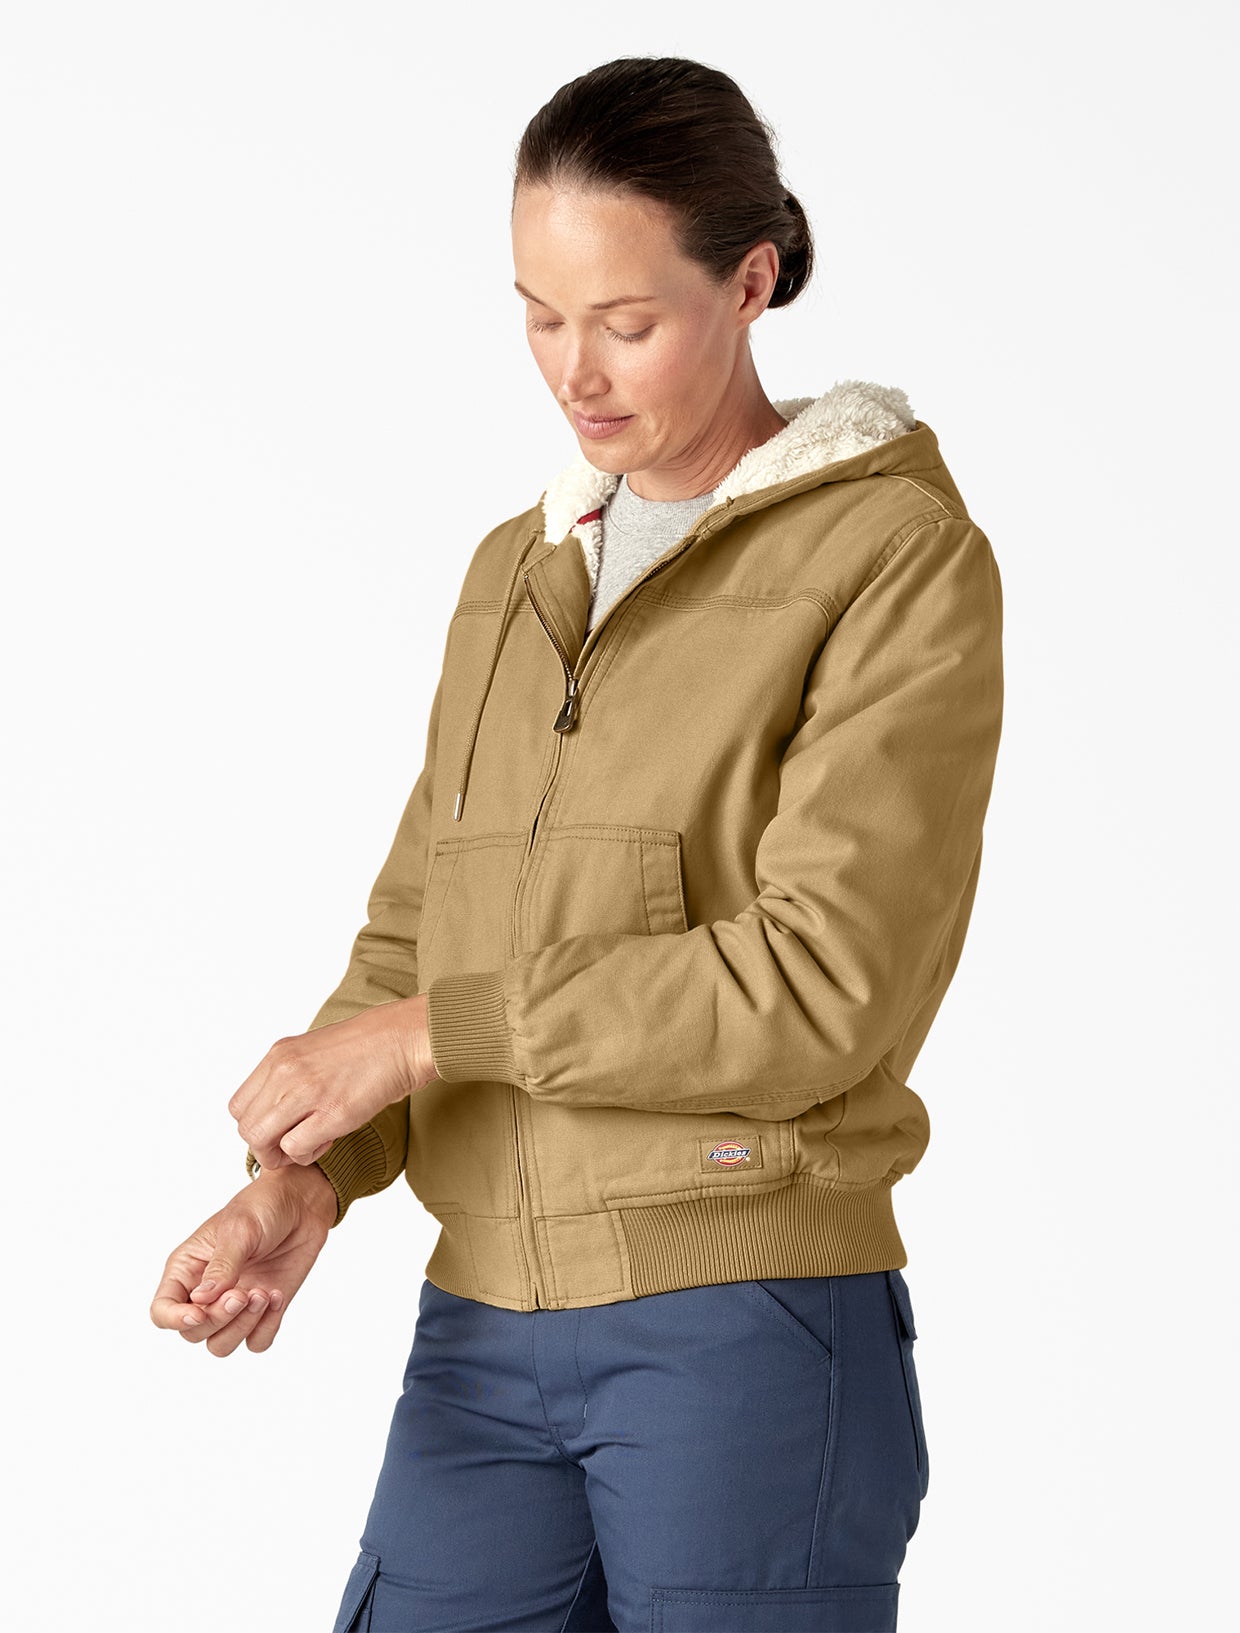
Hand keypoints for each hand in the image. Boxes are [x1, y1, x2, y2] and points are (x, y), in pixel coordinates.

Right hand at [149, 1163, 337, 1357]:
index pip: (162, 1310)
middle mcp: (206, 1292)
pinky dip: (267, 1328)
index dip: (175, 1319)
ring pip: (221, 1344)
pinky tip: (277, 1296)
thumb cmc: (263, 1207)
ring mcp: (233, 1305)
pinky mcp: (262, 1311)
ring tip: (263, 1294)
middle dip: (218, 1319)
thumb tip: (200, 1300)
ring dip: (242, 1327)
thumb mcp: (239, 1229)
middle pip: (193, 1332)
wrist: (302, 1205)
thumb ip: (221, 1266)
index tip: (199, 1313)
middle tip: (243, 1294)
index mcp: (187, 1268)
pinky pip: (256, 1342)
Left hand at [228, 992, 436, 1171]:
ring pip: (261, 1140)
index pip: (240, 1105)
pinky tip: (328, 1141)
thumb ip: (289, 1075)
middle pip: (246, 1126)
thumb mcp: (313, 1050)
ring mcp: (307, 1091)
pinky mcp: (333, 1112)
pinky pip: (295, 1148)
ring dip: (282, 1154)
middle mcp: (285, 1071)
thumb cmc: (369, 1046)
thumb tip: (276, 1110)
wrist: (404, 1038)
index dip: (257, 1125)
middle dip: (265, 1146)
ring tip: (310, 1144)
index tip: (280, 1129)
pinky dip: (307, 1155)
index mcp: (279, 1055)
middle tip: (291, 1146)